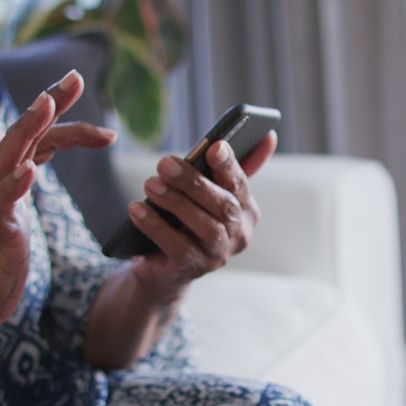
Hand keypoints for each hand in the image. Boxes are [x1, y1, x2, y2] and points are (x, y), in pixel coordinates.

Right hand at [0, 70, 114, 331]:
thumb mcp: (1, 206)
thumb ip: (3, 170)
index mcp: (8, 178)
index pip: (36, 134)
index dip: (56, 109)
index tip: (79, 82)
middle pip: (23, 133)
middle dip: (49, 103)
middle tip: (76, 77)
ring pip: (7, 158)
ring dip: (27, 130)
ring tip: (45, 103)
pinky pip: (1, 204)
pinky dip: (13, 185)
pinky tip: (29, 169)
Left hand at [126, 131, 277, 300]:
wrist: (166, 265)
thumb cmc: (190, 219)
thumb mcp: (209, 192)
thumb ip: (231, 167)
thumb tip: (269, 135)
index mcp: (246, 210)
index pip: (241, 184)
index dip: (229, 165)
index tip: (215, 146)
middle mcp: (238, 235)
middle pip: (224, 206)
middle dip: (194, 182)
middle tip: (164, 163)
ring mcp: (217, 255)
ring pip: (205, 227)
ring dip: (176, 203)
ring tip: (151, 184)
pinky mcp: (192, 269)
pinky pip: (178, 247)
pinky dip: (156, 227)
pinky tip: (137, 210)